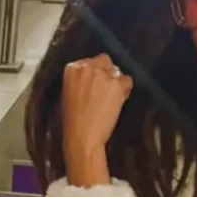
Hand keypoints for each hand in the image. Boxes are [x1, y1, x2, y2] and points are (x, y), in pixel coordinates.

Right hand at [61, 53, 132, 186]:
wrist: (82, 136)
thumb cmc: (73, 121)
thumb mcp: (68, 94)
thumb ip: (79, 80)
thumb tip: (94, 78)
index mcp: (72, 69)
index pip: (89, 61)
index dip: (95, 72)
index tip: (96, 83)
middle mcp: (88, 67)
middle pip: (105, 60)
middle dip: (107, 72)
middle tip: (105, 89)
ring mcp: (104, 74)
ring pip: (117, 70)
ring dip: (116, 82)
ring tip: (110, 99)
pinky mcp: (117, 84)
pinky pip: (128, 80)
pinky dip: (125, 90)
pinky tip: (117, 102)